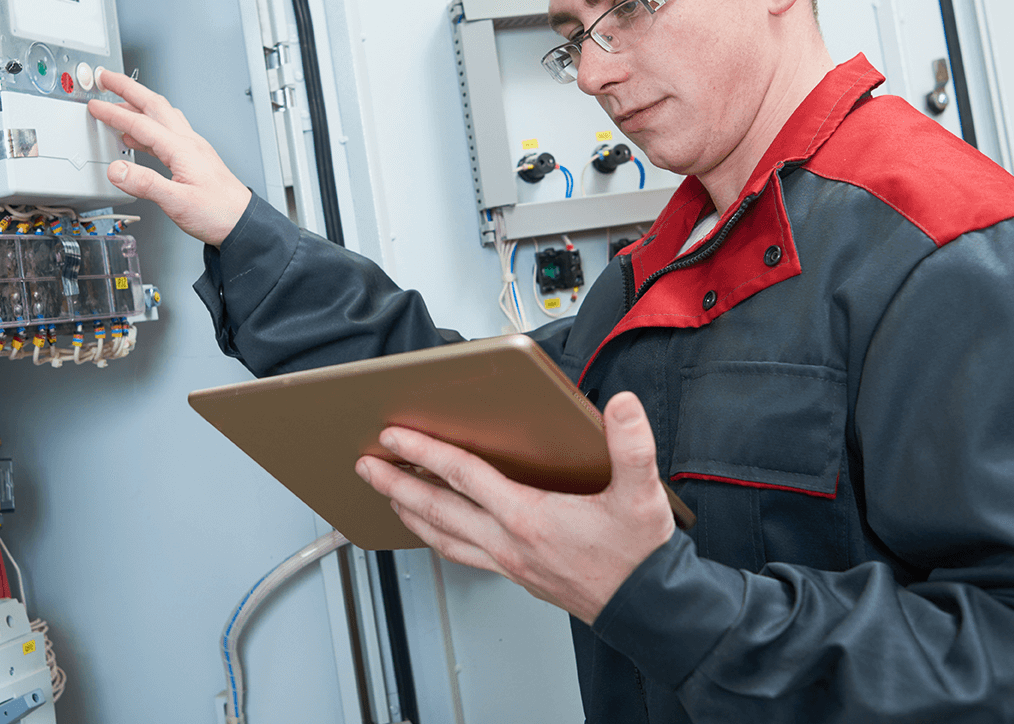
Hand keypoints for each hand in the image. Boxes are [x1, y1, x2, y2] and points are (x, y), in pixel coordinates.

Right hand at [87, 68, 251, 246]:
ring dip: (138, 105)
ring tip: (118, 104)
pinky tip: (138, 138)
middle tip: (107, 78)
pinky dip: (148, 127)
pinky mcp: (195, 158)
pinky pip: (167, 132)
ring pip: (162, 115)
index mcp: (182, 149)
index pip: (141, 124)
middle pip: (154, 105)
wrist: (242, 222)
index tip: (95, 105)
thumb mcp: (177, 202)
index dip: (115, 113)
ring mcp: (193, 148)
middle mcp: (188, 142)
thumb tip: (116, 170)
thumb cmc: (218, 212)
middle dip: (128, 89)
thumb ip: (145, 184)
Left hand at [355, 391, 674, 624]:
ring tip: (387, 497)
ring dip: (411, 515)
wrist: (648, 609)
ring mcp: (509, 563)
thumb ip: (632, 446)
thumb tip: (621, 405)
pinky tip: (437, 532)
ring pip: (444, 537)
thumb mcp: (641, 495)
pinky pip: (464, 555)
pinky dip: (439, 539)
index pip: (463, 476)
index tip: (395, 436)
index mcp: (529, 517)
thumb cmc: (638, 556)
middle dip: (396, 485)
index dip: (425, 452)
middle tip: (366, 466)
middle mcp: (509, 542)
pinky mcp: (517, 576)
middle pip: (437, 509)